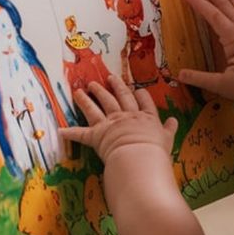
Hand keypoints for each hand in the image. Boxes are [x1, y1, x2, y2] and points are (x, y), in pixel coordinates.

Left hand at [59, 75, 176, 167]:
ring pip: (98, 106)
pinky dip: (70, 132)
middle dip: (114, 86)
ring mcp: (111, 124)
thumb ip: (169, 129)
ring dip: (89, 97)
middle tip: (108, 78)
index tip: (135, 88)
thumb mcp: (167, 139)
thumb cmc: (155, 150)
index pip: (142, 101)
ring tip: (83, 88)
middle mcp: (127, 116)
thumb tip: (173, 120)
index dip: (138, 94)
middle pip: (119, 97)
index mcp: (145, 117)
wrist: (139, 157)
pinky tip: (60, 130)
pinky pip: (81, 134)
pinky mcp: (97, 136)